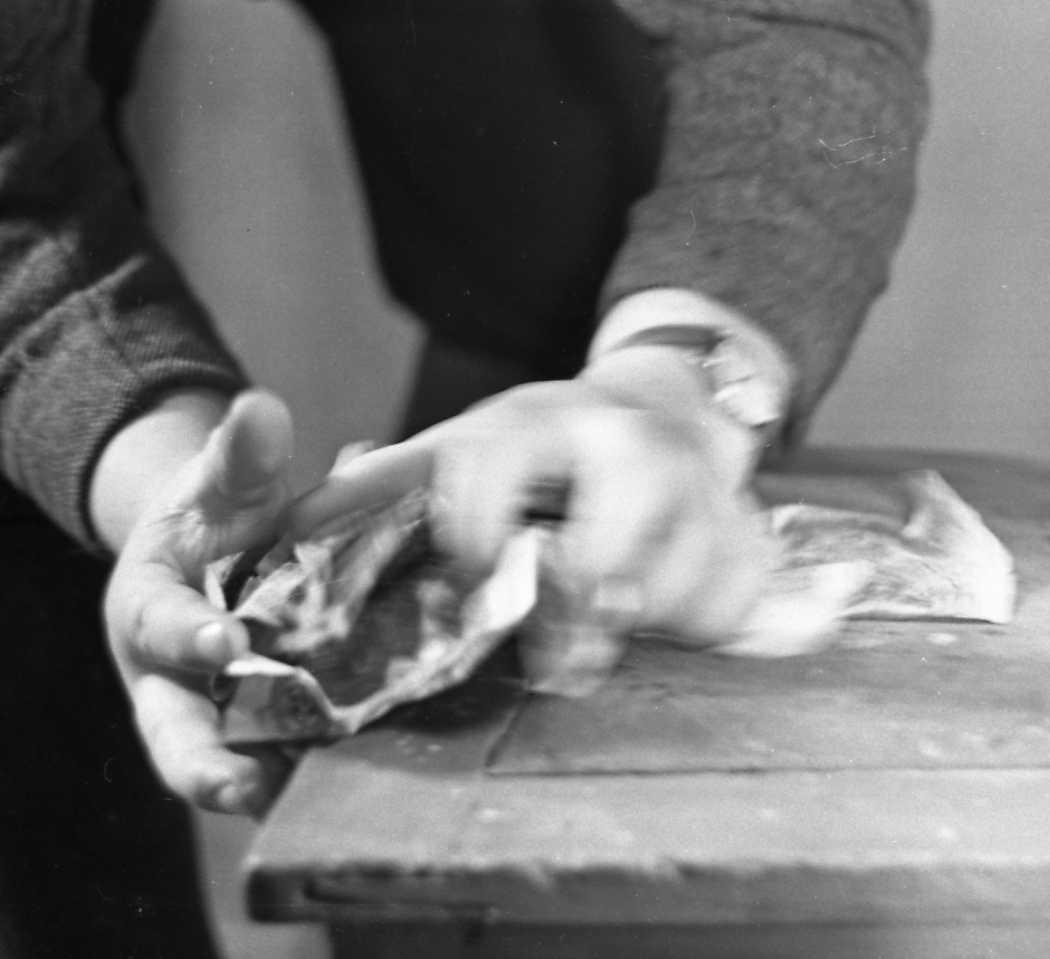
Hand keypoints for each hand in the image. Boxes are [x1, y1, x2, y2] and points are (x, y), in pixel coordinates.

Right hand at [103, 391, 295, 814]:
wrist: (227, 550)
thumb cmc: (215, 513)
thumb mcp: (222, 477)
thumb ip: (241, 451)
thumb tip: (263, 410)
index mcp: (147, 611)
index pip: (159, 628)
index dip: (187, 638)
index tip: (223, 642)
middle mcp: (176, 678)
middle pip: (177, 737)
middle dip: (206, 767)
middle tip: (246, 788)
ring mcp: (223, 711)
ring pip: (239, 762)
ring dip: (276, 781)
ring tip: (319, 795)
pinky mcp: (273, 727)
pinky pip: (296, 751)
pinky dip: (325, 762)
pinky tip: (374, 765)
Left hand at [291, 350, 778, 649]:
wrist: (674, 405)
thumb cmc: (552, 447)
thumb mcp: (468, 446)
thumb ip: (383, 488)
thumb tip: (282, 534)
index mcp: (535, 420)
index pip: (491, 470)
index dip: (473, 536)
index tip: (473, 579)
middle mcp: (624, 444)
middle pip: (600, 554)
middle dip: (569, 616)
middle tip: (552, 658)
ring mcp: (698, 485)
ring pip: (667, 589)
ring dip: (633, 624)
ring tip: (608, 629)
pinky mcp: (747, 531)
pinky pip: (726, 606)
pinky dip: (696, 623)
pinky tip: (672, 608)